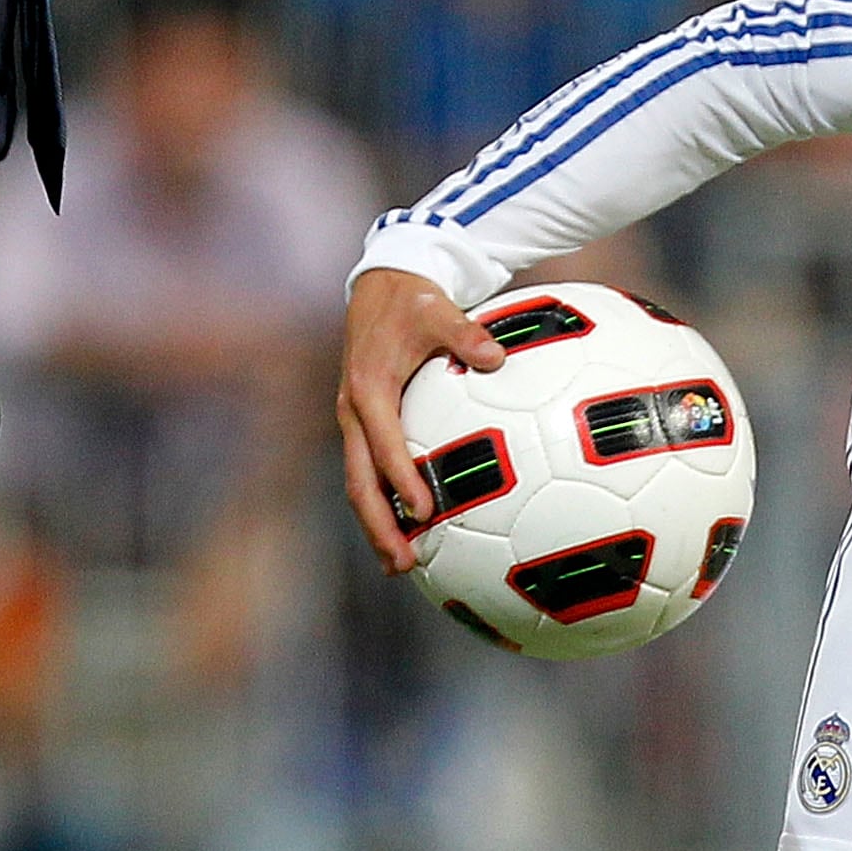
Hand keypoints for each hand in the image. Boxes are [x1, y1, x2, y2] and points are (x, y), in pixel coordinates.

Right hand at [337, 267, 504, 575]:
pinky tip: (409, 530)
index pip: (385, 446)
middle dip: (378, 526)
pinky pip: (370, 471)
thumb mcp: (438, 308)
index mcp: (369, 389)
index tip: (424, 513)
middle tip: (403, 564)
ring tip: (401, 565)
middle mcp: (354, 412)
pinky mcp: (364, 424)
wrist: (380, 285)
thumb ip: (466, 333)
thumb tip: (497, 356)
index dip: (402, 482)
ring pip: (360, 484)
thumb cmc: (413, 300)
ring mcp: (355, 421)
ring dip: (377, 525)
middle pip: (360, 482)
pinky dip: (384, 502)